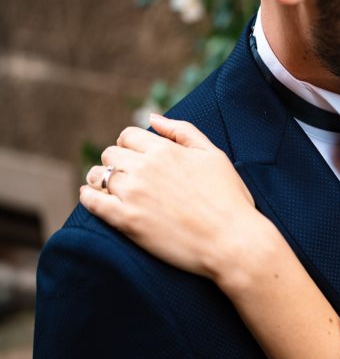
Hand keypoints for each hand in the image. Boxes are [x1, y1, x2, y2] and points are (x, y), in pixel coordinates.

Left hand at [80, 114, 269, 281]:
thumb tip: (152, 118)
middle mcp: (145, 168)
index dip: (130, 144)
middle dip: (116, 161)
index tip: (134, 155)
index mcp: (165, 150)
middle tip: (125, 174)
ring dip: (101, 178)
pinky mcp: (127, 221)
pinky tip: (91, 197)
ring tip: (109, 187)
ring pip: (99, 176)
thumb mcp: (214, 155)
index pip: (129, 135)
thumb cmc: (229, 198)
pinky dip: (88, 197)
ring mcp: (134, 194)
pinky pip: (93, 203)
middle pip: (110, 154)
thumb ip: (183, 131)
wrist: (232, 240)